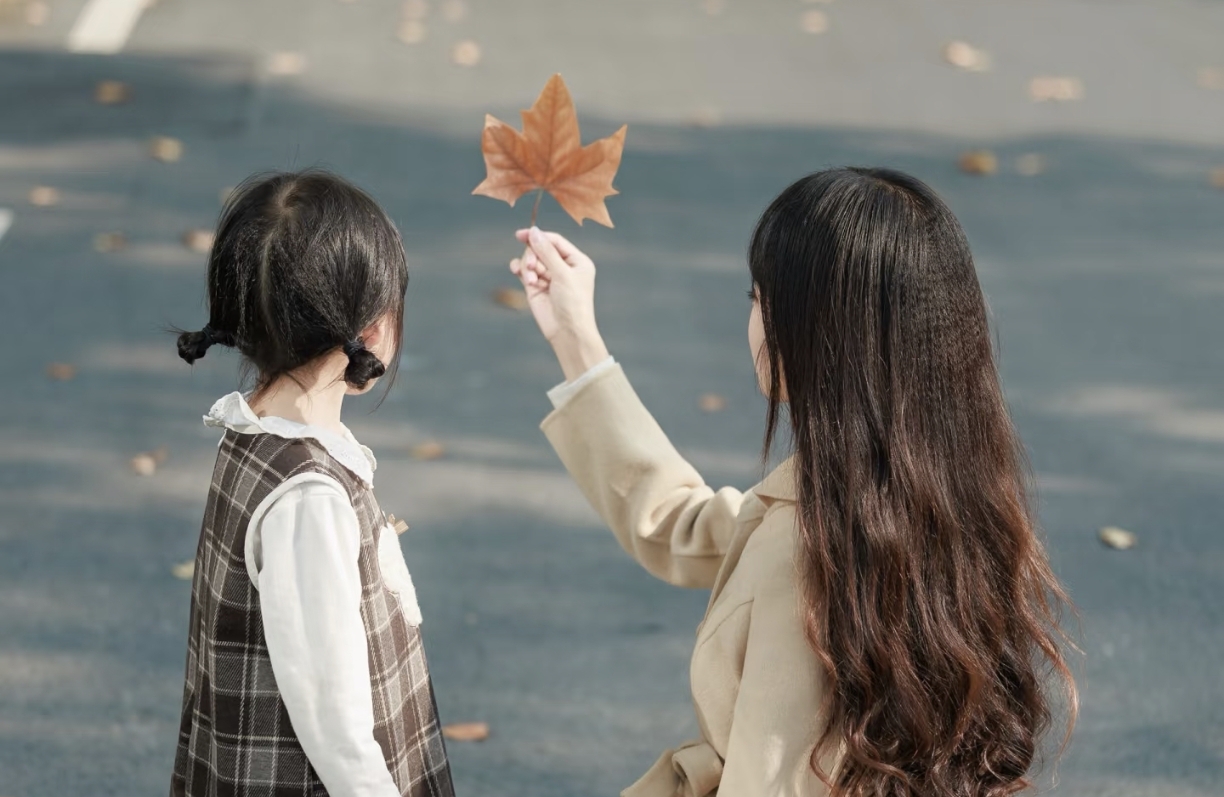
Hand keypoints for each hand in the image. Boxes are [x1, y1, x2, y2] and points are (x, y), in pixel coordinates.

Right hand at [510, 227, 608, 381]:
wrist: (567, 331)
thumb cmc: (573, 303)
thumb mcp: (562, 273)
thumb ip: (547, 252)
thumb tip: (533, 231)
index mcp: (576, 260)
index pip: (555, 241)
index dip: (538, 236)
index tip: (520, 234)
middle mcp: (563, 267)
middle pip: (540, 249)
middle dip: (533, 255)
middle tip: (532, 266)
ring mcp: (548, 277)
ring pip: (531, 260)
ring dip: (527, 266)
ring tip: (531, 280)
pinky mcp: (536, 287)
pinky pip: (524, 271)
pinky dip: (520, 270)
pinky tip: (519, 273)